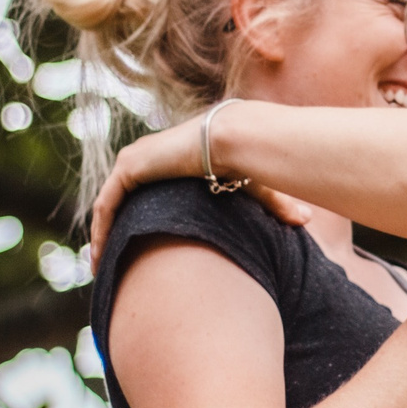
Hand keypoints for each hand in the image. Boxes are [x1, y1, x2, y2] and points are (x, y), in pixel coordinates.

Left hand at [87, 115, 311, 257]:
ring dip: (102, 235)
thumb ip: (276, 206)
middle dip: (116, 232)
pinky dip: (101, 229)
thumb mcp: (260, 189)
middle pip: (124, 201)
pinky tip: (99, 255)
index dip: (140, 221)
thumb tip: (307, 220)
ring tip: (100, 267)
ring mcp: (136, 161)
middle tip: (112, 264)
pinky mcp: (129, 168)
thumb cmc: (250, 159)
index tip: (136, 250)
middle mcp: (149, 159)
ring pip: (110, 205)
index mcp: (173, 162)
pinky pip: (106, 204)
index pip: (149, 194)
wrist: (236, 140)